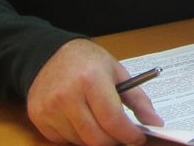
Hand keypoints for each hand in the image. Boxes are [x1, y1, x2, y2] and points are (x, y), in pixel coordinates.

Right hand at [26, 38, 162, 145]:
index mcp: (91, 80)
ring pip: (81, 142)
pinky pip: (63, 140)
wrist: (48, 55)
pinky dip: (77, 136)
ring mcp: (50, 108)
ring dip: (95, 138)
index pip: (113, 119)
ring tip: (100, 122)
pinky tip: (81, 120)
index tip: (137, 138)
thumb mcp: (117, 72)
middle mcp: (67, 95)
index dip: (129, 135)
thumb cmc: (87, 62)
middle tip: (121, 135)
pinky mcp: (38, 118)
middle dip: (114, 141)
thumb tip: (155, 123)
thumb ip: (138, 100)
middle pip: (97, 137)